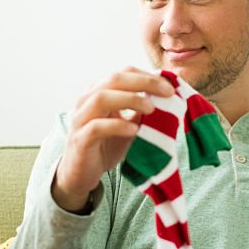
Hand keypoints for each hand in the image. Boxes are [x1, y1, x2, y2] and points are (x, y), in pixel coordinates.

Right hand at [53, 67, 173, 211]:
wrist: (80, 175)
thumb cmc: (105, 147)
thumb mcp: (128, 126)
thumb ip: (141, 112)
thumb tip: (166, 101)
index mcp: (98, 93)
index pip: (122, 74)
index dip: (146, 76)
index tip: (169, 86)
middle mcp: (86, 101)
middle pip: (113, 80)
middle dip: (143, 83)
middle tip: (167, 92)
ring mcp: (80, 119)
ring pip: (101, 98)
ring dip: (130, 99)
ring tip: (151, 108)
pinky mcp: (80, 139)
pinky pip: (96, 127)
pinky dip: (117, 125)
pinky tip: (134, 130)